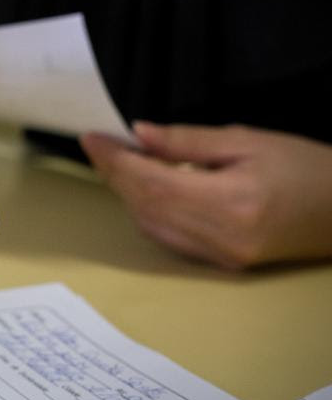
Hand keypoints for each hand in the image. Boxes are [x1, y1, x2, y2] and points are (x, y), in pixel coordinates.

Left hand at [81, 122, 331, 268]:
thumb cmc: (307, 168)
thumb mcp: (249, 141)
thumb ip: (188, 141)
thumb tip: (139, 133)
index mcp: (230, 203)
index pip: (151, 182)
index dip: (115, 160)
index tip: (92, 138)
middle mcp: (220, 238)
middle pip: (144, 205)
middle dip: (115, 174)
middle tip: (100, 146)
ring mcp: (220, 258)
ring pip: (150, 225)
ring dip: (128, 194)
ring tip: (121, 162)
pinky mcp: (222, 265)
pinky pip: (168, 238)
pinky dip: (148, 212)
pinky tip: (147, 189)